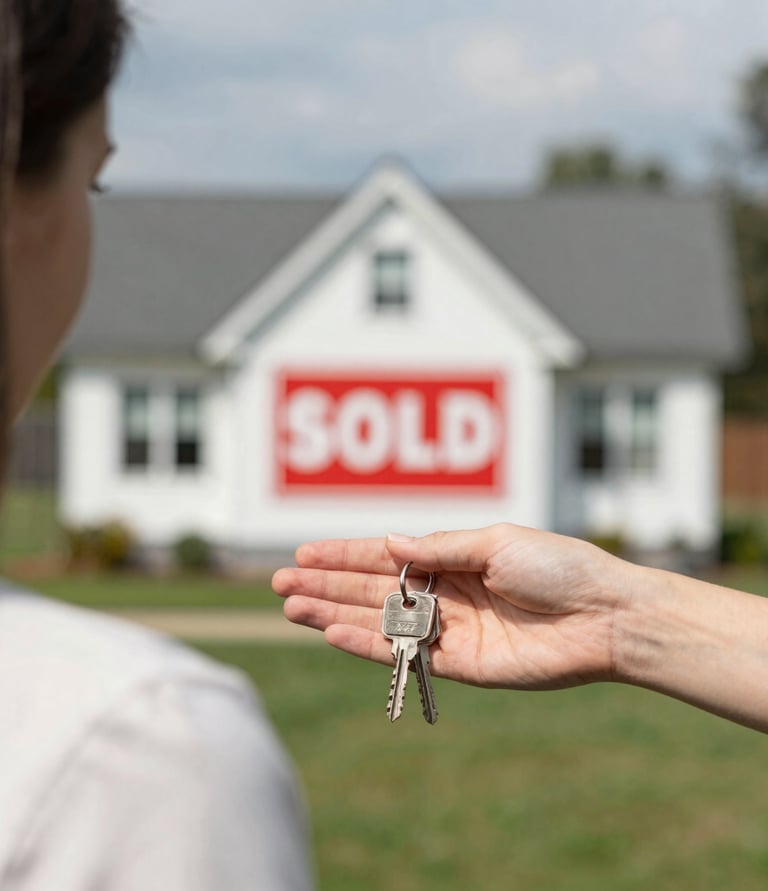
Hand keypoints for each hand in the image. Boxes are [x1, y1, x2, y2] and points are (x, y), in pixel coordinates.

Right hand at [272, 524, 635, 690]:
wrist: (606, 616)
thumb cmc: (558, 565)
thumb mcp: (495, 541)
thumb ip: (438, 547)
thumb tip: (386, 542)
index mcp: (454, 557)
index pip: (386, 556)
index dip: (344, 554)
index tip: (303, 552)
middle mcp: (445, 593)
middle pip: (373, 589)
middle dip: (327, 584)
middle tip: (281, 583)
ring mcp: (450, 631)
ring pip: (380, 622)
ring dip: (334, 613)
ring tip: (292, 607)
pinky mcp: (461, 666)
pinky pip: (405, 655)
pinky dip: (368, 645)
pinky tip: (333, 631)